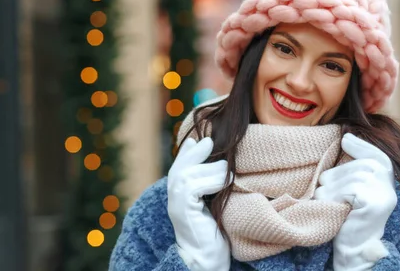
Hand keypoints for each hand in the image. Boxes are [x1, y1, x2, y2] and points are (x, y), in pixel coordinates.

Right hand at [167, 137, 231, 270]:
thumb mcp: (212, 203)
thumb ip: (210, 185)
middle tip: (209, 141)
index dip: (187, 151)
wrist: (206, 259)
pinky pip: (194, 186)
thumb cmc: (215, 233)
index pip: (179, 166)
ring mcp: (176, 203)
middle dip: (194, 152)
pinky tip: (225, 182)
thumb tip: (218, 161)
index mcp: (179, 194)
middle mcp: (173, 197)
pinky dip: (211, 180)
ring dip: (211, 169)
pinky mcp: (183, 210)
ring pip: (188, 173)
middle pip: (180, 166)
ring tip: (227, 169)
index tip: (199, 140)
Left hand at [315, 133, 396, 269]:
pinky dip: (335, 198)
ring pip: (350, 178)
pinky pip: (349, 190)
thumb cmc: (347, 214)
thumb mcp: (352, 186)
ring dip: (331, 190)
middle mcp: (390, 187)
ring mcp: (384, 195)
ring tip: (329, 201)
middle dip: (336, 176)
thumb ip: (353, 166)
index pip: (377, 155)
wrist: (353, 247)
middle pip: (358, 166)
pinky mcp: (375, 204)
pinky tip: (335, 208)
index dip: (361, 145)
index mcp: (387, 181)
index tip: (345, 139)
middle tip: (327, 189)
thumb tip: (346, 135)